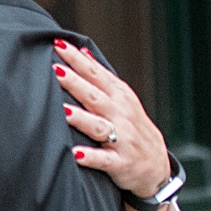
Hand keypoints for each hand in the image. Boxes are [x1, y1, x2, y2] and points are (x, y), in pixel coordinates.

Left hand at [52, 39, 169, 200]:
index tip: (58, 45)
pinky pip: (104, 159)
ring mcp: (121, 139)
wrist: (156, 166)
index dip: (78, 60)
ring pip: (98, 126)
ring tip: (62, 110)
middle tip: (55, 69)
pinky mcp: (120, 163)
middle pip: (95, 96)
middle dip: (75, 82)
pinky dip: (91, 157)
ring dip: (81, 118)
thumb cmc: (132, 128)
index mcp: (119, 97)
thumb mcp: (122, 99)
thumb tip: (83, 51)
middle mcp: (121, 115)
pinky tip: (76, 153)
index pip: (96, 74)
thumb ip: (101, 77)